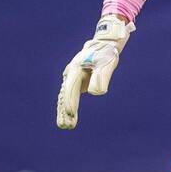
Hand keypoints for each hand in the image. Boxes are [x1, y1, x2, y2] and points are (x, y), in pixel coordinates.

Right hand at [56, 15, 134, 129]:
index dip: (71, 102)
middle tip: (67, 126)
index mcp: (76, 69)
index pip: (71, 89)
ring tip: (65, 126)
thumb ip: (101, 77)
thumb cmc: (106, 53)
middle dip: (65, 111)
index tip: (71, 114)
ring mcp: (71, 78)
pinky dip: (67, 107)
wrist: (103, 44)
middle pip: (65, 95)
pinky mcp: (75, 82)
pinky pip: (68, 96)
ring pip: (65, 97)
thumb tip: (97, 93)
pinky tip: (66, 118)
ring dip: (64, 112)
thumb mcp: (107, 64)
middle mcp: (70, 74)